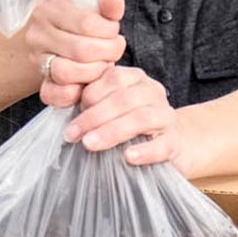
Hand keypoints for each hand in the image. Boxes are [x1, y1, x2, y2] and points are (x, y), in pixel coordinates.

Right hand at [23, 0, 125, 106]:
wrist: (53, 47)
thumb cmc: (78, 29)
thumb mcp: (91, 12)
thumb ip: (106, 8)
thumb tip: (115, 3)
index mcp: (51, 9)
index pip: (86, 24)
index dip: (108, 32)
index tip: (115, 34)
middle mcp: (39, 35)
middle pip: (80, 50)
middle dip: (106, 54)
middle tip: (114, 52)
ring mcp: (37, 61)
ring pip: (66, 73)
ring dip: (93, 73)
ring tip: (103, 66)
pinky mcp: (41, 85)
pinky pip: (56, 94)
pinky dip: (76, 93)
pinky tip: (88, 84)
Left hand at [63, 66, 193, 173]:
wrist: (174, 144)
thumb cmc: (134, 129)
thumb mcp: (114, 111)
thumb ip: (94, 105)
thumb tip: (62, 106)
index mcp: (135, 80)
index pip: (112, 78)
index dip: (90, 95)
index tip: (72, 113)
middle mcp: (153, 92)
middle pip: (123, 99)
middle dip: (94, 117)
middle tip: (72, 134)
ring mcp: (166, 117)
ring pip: (141, 118)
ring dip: (112, 132)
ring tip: (90, 145)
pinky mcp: (174, 143)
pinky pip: (162, 145)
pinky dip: (145, 151)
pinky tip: (128, 158)